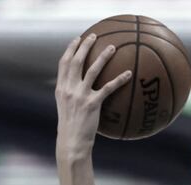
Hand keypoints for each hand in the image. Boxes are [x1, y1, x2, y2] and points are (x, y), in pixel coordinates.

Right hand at [55, 34, 131, 154]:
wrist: (72, 142)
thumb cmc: (71, 128)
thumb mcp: (66, 108)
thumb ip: (71, 95)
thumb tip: (82, 87)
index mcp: (61, 88)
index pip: (63, 63)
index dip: (70, 49)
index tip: (77, 39)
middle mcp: (69, 89)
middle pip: (76, 61)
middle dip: (85, 46)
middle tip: (94, 36)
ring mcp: (80, 96)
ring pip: (92, 70)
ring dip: (103, 57)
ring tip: (113, 47)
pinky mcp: (92, 104)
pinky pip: (108, 88)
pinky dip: (119, 80)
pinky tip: (128, 74)